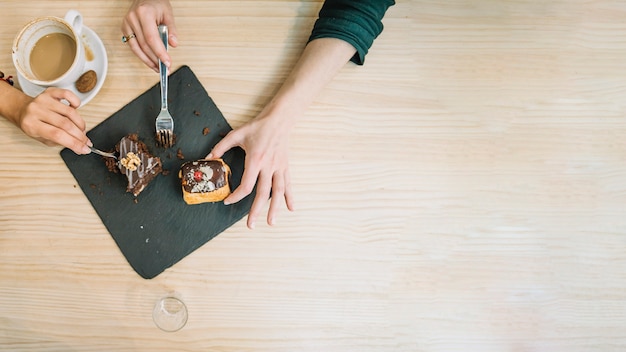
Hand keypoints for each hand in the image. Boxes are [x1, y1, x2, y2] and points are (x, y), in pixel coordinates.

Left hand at [16, 88, 90, 153]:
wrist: (23, 110)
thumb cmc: (33, 125)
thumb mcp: (42, 138)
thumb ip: (60, 142)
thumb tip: (79, 147)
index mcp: (31, 124)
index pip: (57, 135)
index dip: (75, 143)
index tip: (85, 149)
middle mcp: (36, 110)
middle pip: (65, 124)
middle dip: (80, 135)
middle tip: (86, 141)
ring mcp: (43, 100)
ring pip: (70, 112)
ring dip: (80, 124)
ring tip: (81, 130)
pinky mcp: (50, 92)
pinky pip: (68, 94)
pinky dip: (76, 102)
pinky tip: (75, 108)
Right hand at [122, 0, 177, 70]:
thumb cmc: (156, 3)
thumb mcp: (168, 13)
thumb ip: (171, 29)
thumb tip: (173, 44)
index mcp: (144, 13)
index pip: (151, 38)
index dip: (159, 52)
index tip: (167, 62)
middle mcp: (133, 18)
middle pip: (144, 45)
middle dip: (155, 59)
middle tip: (165, 68)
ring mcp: (126, 24)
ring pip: (136, 48)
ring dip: (147, 61)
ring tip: (157, 68)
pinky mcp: (124, 28)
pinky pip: (133, 46)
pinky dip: (141, 55)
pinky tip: (149, 61)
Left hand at [207, 109, 294, 228]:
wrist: (279, 120)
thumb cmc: (258, 126)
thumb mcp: (236, 134)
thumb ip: (221, 147)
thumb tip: (209, 158)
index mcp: (255, 159)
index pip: (246, 185)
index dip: (236, 196)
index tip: (228, 201)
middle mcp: (268, 166)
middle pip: (263, 193)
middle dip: (256, 211)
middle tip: (250, 225)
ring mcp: (279, 167)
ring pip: (278, 192)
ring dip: (275, 208)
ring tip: (271, 222)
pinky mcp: (285, 167)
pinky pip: (288, 184)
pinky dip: (290, 197)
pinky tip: (291, 208)